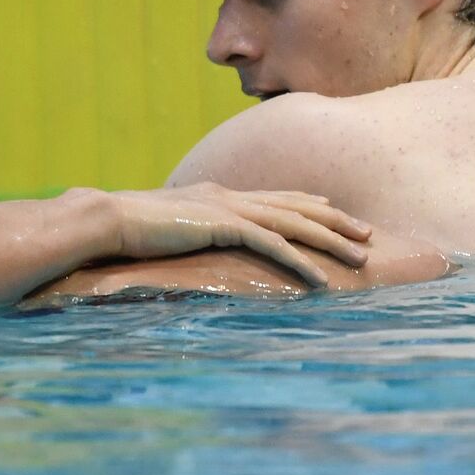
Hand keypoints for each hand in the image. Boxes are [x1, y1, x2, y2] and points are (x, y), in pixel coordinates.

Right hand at [100, 183, 372, 286]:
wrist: (107, 219)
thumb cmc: (128, 229)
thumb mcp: (166, 228)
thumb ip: (186, 230)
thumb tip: (188, 240)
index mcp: (218, 194)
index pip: (273, 198)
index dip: (307, 204)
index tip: (333, 210)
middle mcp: (230, 195)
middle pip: (295, 206)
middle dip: (334, 220)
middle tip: (366, 233)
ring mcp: (228, 208)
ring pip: (294, 223)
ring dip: (331, 241)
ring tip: (360, 257)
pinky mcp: (223, 226)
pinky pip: (273, 246)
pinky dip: (300, 262)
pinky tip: (321, 280)